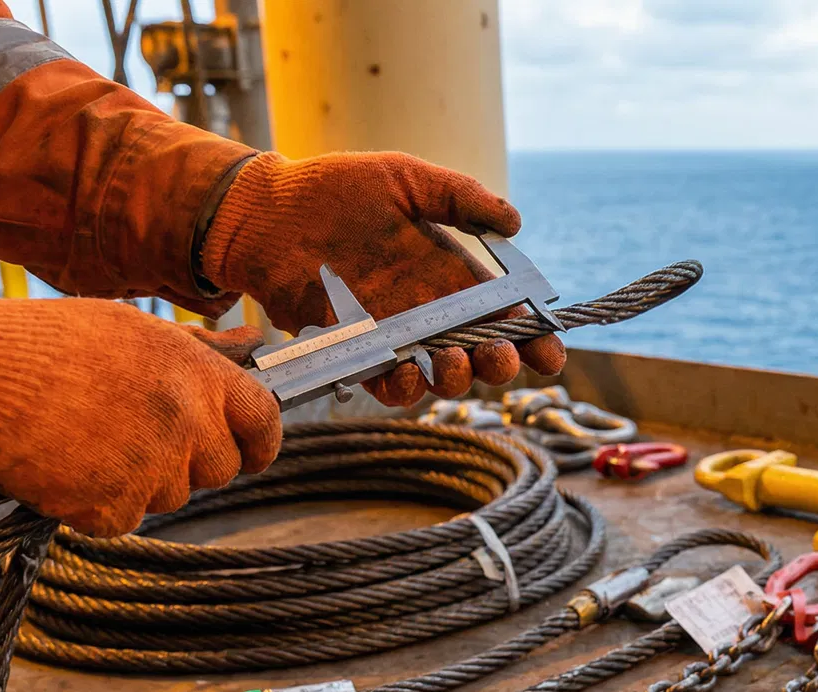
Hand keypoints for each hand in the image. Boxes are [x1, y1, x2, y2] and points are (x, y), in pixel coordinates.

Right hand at [0, 287, 282, 536]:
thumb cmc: (43, 342)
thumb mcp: (131, 328)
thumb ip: (201, 348)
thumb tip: (254, 344)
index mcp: (197, 372)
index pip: (265, 421)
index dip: (261, 442)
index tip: (250, 452)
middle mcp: (185, 420)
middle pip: (221, 469)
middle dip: (190, 462)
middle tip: (139, 439)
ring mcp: (151, 466)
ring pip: (172, 496)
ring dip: (141, 481)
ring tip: (89, 440)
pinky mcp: (111, 505)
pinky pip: (126, 518)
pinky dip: (99, 505)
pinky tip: (68, 467)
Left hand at [199, 152, 566, 406]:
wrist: (267, 213)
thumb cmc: (334, 189)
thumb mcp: (407, 178)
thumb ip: (461, 198)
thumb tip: (517, 222)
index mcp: (453, 274)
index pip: (506, 313)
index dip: (534, 336)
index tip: (550, 349)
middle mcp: (431, 310)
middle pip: (484, 353)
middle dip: (503, 363)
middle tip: (500, 355)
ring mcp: (395, 335)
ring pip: (443, 376)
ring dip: (458, 378)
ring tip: (454, 360)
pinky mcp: (357, 351)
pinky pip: (390, 385)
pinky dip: (404, 387)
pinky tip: (407, 370)